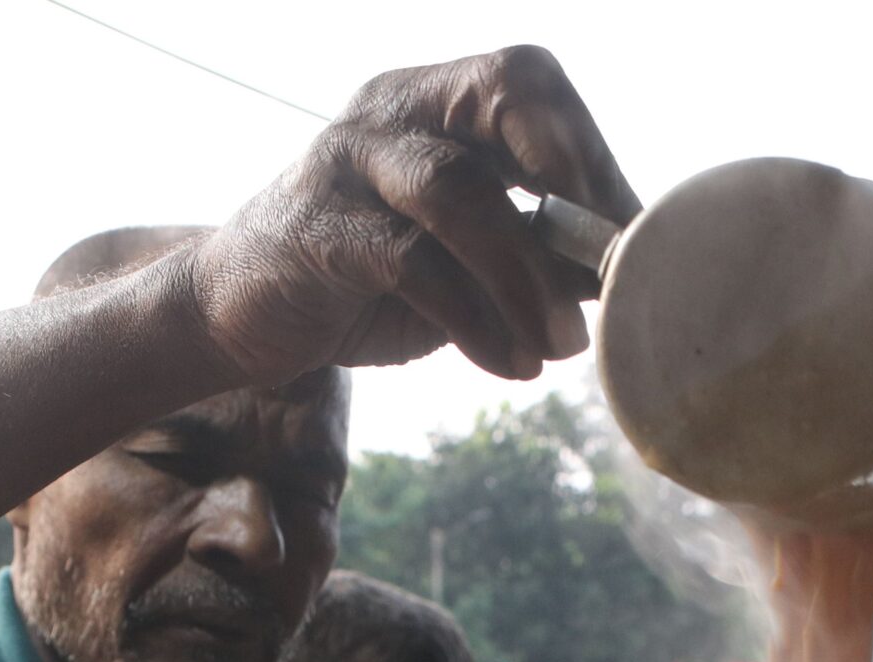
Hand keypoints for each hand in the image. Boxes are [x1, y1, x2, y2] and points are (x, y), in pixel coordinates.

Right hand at [182, 45, 640, 385]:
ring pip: (461, 192)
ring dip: (527, 275)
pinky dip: (474, 321)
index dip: (592, 152)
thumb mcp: (465, 264)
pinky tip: (509, 365)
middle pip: (502, 92)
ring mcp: (350, 162)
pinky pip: (413, 265)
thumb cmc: (368, 283)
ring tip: (563, 344)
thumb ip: (536, 255)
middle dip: (571, 171)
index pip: (531, 84)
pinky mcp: (321, 231)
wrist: (240, 316)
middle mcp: (395, 108)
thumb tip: (626, 275)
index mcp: (436, 101)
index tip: (631, 236)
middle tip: (608, 257)